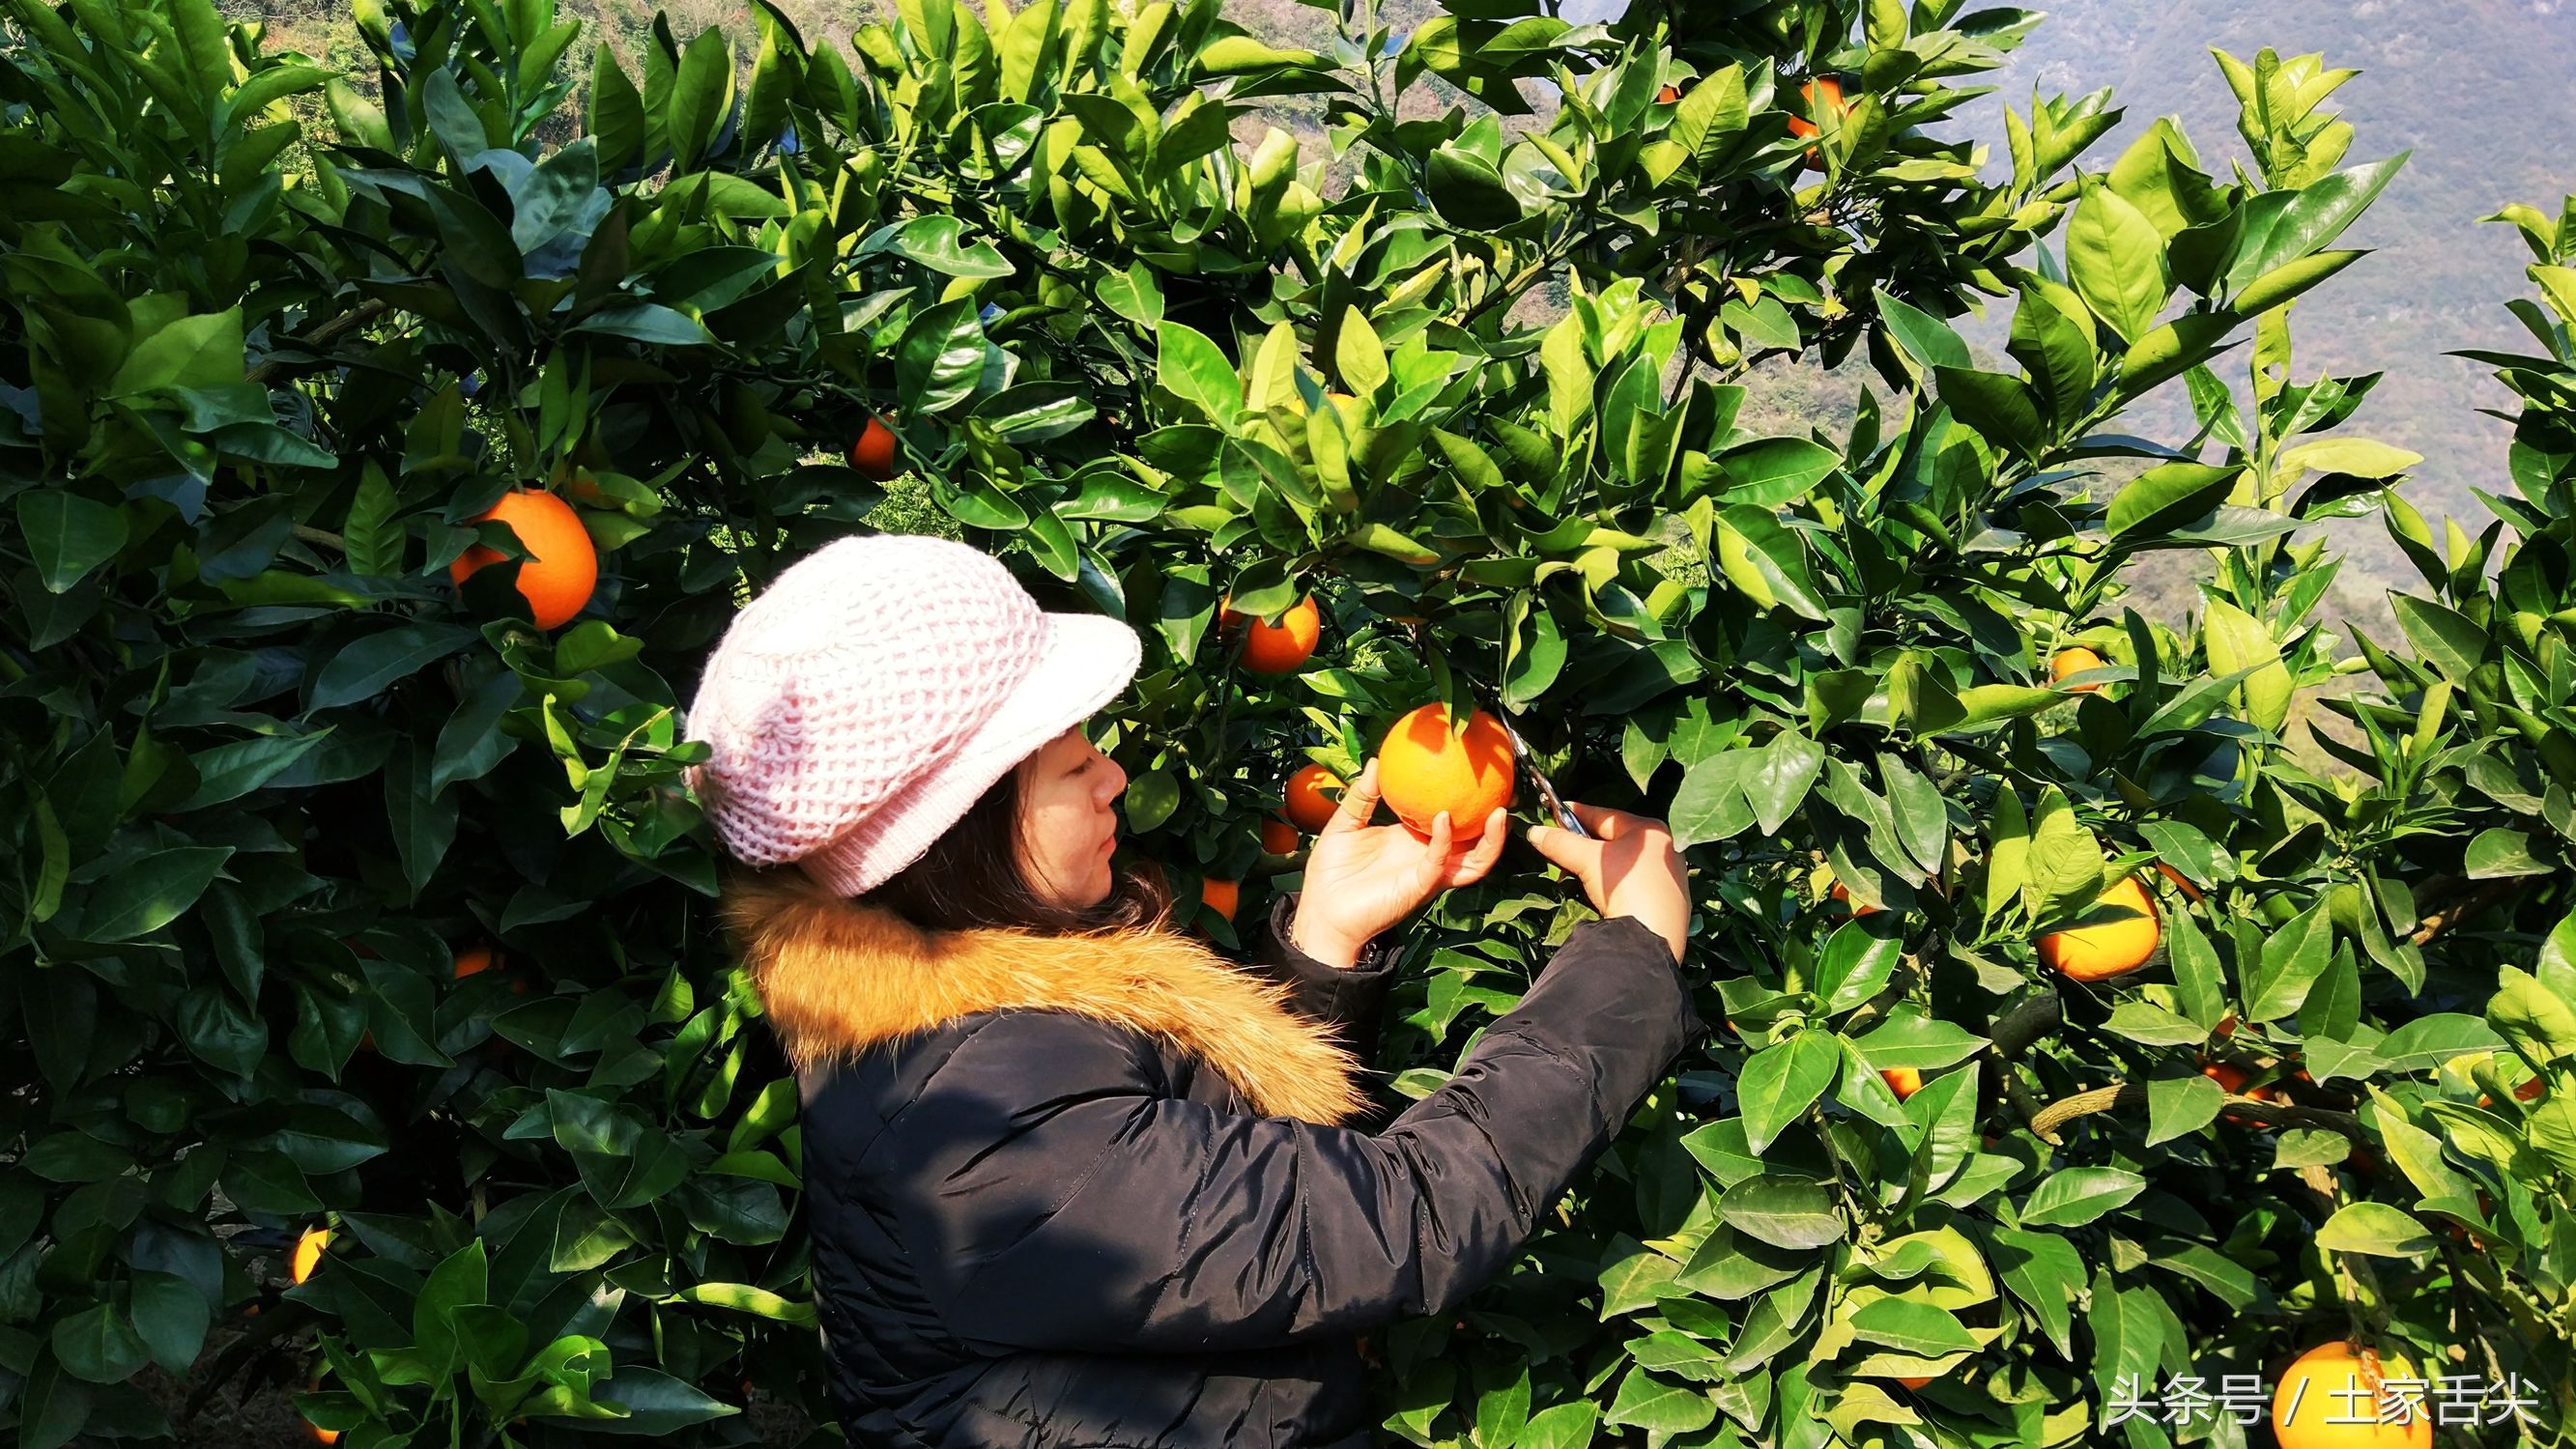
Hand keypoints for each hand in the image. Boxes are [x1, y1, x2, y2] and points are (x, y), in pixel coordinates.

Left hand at [1288, 760, 1508, 966]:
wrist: (1322, 911)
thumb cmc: (1332, 872)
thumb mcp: (1346, 824)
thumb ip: (1363, 795)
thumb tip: (1377, 761)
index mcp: (1415, 841)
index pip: (1452, 822)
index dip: (1470, 804)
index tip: (1481, 777)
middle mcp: (1428, 857)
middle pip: (1475, 844)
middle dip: (1496, 825)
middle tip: (1506, 796)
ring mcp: (1426, 874)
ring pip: (1473, 862)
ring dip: (1490, 841)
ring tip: (1498, 812)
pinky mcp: (1417, 887)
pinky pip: (1438, 863)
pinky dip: (1445, 841)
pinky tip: (1445, 820)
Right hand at [1525, 803, 1690, 962]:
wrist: (1652, 935)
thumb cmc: (1626, 886)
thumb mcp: (1587, 860)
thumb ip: (1560, 843)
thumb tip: (1535, 832)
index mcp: (1650, 831)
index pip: (1605, 815)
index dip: (1577, 813)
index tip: (1555, 812)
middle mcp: (1664, 850)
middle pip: (1614, 840)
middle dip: (1584, 844)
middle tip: (1560, 846)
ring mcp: (1668, 878)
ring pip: (1622, 865)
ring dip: (1596, 867)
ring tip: (1574, 873)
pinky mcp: (1666, 903)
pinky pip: (1632, 886)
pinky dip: (1612, 886)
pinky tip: (1598, 894)